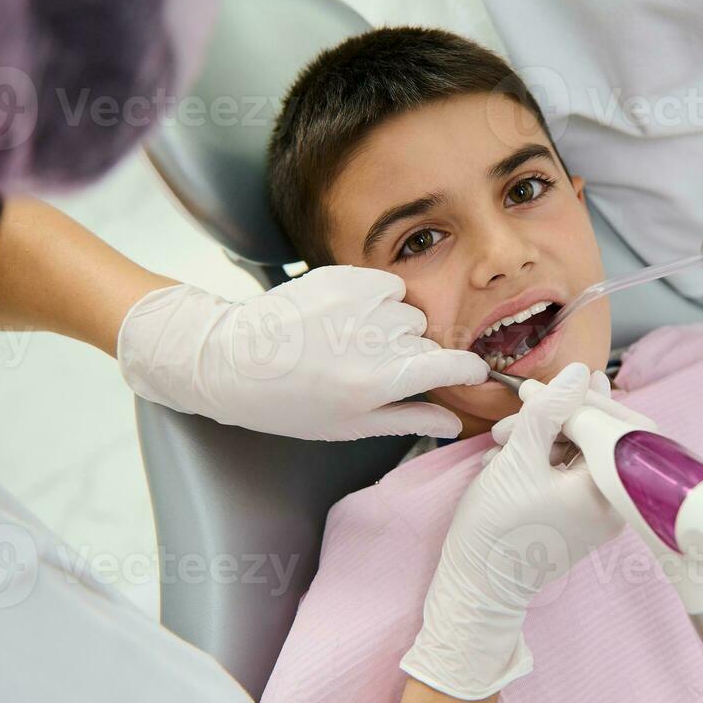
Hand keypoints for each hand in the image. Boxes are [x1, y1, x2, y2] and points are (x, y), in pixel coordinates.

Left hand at [117, 266, 488, 439]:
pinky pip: (388, 285)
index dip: (467, 369)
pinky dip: (381, 299)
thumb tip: (454, 424)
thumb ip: (407, 420)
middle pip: (428, 339)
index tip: (471, 371)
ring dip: (398, 325)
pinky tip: (352, 317)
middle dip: (418, 353)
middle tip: (383, 367)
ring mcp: (357, 303)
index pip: (449, 365)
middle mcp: (371, 339)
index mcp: (376, 383)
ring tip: (360, 341)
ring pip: (410, 311)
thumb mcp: (348, 425)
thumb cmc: (287, 403)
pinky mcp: (343, 277)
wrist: (231, 359)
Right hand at [400, 363, 627, 699]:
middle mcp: (616, 501)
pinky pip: (576, 471)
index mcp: (609, 489)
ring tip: (502, 441)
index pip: (610, 423)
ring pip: (585, 450)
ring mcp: (603, 511)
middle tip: (518, 412)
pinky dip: (547, 457)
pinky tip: (513, 458)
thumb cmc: (496, 528)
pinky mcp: (585, 516)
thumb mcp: (518, 458)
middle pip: (601, 435)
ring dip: (546, 436)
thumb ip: (550, 411)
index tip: (537, 387)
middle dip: (558, 417)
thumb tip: (581, 371)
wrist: (480, 585)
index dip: (574, 398)